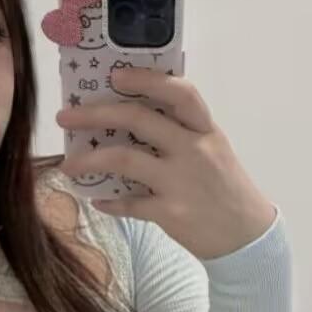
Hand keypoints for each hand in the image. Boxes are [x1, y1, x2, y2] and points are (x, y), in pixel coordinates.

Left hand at [55, 66, 276, 260]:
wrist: (247, 237)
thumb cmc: (223, 188)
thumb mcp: (211, 150)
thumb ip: (179, 132)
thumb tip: (127, 117)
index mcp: (204, 129)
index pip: (179, 92)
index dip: (146, 79)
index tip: (115, 74)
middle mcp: (194, 150)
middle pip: (138, 119)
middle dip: (95, 114)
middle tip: (65, 116)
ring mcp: (182, 181)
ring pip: (124, 160)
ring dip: (90, 160)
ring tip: (68, 164)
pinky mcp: (173, 212)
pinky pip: (130, 204)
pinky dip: (110, 202)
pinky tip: (96, 200)